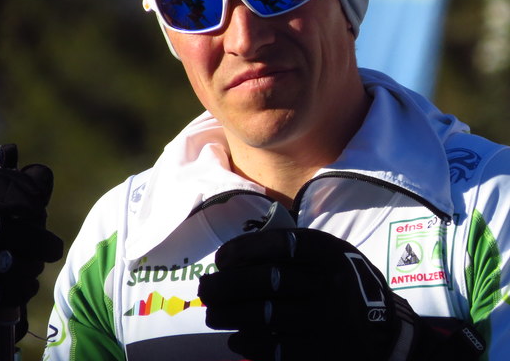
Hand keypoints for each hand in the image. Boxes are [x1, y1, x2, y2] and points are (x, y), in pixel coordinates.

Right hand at [0, 144, 62, 360]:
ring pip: (1, 263)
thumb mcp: (15, 203)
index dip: (31, 202)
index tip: (41, 212)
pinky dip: (20, 290)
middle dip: (38, 241)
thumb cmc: (0, 231)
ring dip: (30, 267)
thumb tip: (25, 162)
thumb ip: (29, 183)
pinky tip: (27, 285)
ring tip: (37, 267)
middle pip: (6, 229)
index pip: (4, 190)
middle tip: (54, 249)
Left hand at [198, 228, 484, 360]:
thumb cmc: (344, 286)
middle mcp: (331, 284)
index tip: (221, 258)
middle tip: (204, 289)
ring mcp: (329, 322)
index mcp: (330, 253)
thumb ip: (291, 252)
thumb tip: (233, 258)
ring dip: (231, 315)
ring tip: (212, 314)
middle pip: (267, 280)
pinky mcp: (325, 354)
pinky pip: (277, 350)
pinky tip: (236, 338)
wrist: (388, 333)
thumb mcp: (330, 255)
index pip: (280, 244)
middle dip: (227, 285)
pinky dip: (250, 344)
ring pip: (266, 316)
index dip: (244, 249)